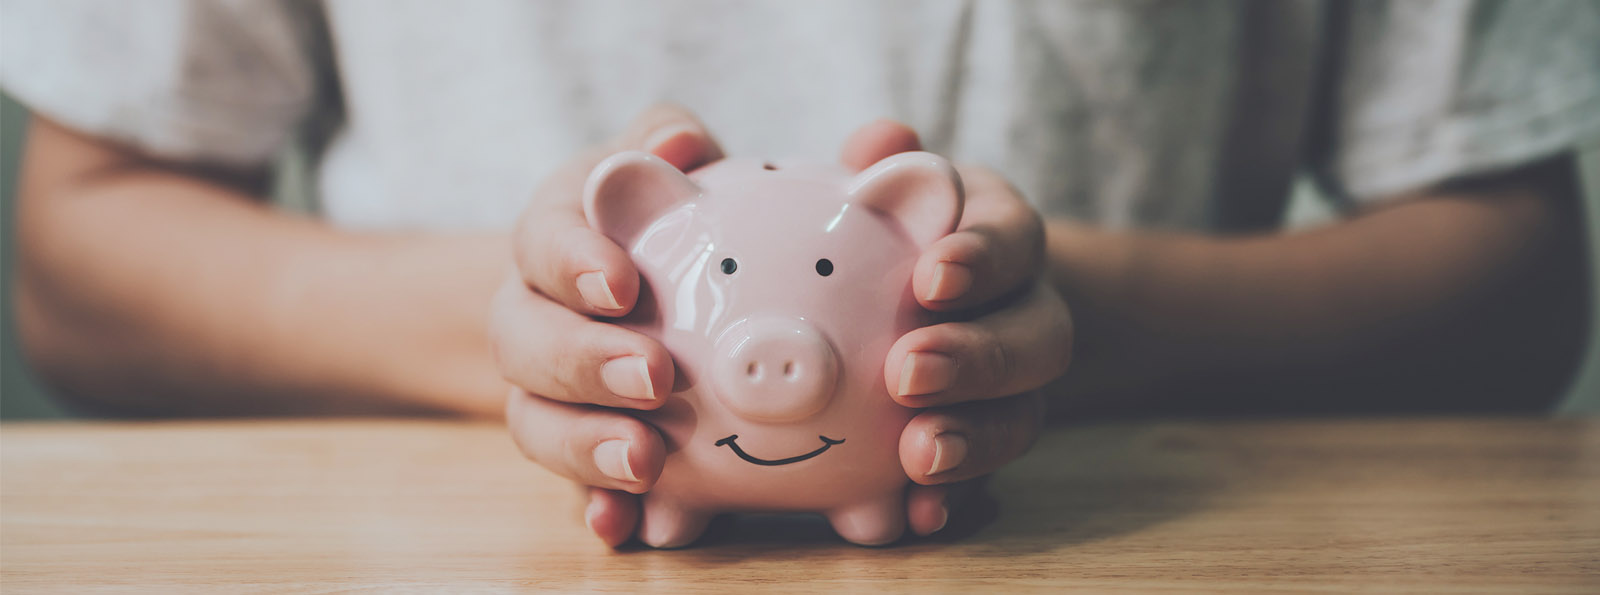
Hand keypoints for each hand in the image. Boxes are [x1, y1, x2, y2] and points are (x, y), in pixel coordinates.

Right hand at [493, 105, 723, 544]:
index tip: (622, 284)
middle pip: (526, 343)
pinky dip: (592, 508)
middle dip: (585, 362)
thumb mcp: (652, 164)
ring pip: (535, 423)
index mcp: (551, 239)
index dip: (573, 263)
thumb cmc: (649, 215)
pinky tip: (623, 528)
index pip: (543, 243)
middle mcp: (530, 316)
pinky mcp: (573, 447)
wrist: (619, 289)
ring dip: (585, 446)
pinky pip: (569, 487)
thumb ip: (665, 139)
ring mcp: (542, 391)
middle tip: (655, 377)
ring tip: (647, 462)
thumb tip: (676, 146)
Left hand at [855, 123, 1072, 535]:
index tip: (932, 276)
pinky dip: (959, 500)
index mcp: (1000, 235)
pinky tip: (919, 518)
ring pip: (1024, 415)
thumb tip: (881, 143)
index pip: (1012, 238)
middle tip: (908, 372)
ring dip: (975, 440)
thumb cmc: (891, 228)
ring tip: (919, 458)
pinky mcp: (989, 440)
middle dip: (978, 358)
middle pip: (1036, 337)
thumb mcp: (888, 184)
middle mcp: (1024, 309)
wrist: (927, 296)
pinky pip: (990, 479)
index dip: (982, 258)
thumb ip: (881, 162)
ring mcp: (1015, 386)